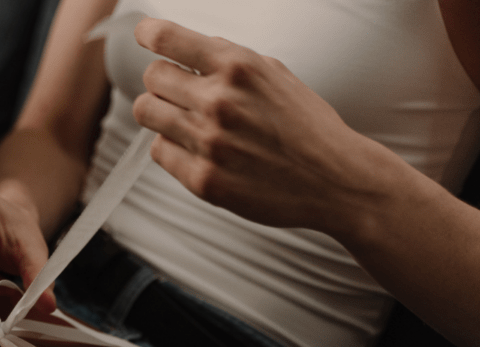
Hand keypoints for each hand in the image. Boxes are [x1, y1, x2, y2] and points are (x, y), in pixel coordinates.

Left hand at [130, 18, 403, 236]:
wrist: (335, 180)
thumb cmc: (307, 127)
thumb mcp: (275, 74)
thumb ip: (230, 59)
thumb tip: (188, 48)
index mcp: (238, 68)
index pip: (168, 39)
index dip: (149, 34)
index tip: (145, 35)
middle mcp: (219, 102)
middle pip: (152, 78)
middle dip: (163, 82)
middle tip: (180, 93)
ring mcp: (208, 143)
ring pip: (147, 113)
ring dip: (162, 114)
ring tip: (186, 121)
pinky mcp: (203, 179)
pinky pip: (159, 151)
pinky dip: (173, 148)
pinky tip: (199, 150)